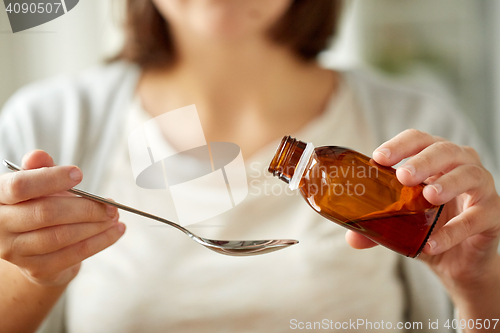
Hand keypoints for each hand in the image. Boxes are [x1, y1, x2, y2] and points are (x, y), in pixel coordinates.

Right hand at [0, 150, 125, 286]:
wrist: (32, 246)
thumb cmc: (36, 205)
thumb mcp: (35, 183)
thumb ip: (38, 169)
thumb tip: (39, 156)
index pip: (19, 187)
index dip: (50, 179)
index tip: (78, 174)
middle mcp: (0, 226)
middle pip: (46, 213)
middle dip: (85, 207)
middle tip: (110, 204)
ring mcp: (16, 252)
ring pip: (62, 236)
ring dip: (96, 225)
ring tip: (115, 215)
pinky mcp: (37, 269)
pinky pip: (73, 255)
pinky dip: (100, 241)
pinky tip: (116, 230)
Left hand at [346, 129, 499, 289]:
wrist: (456, 260)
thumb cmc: (427, 227)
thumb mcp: (399, 224)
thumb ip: (377, 226)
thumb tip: (351, 237)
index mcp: (434, 159)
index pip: (417, 140)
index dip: (399, 145)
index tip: (378, 158)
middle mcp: (460, 165)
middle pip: (444, 150)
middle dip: (423, 160)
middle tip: (404, 176)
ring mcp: (480, 187)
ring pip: (469, 175)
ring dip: (448, 184)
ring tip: (429, 197)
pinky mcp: (493, 214)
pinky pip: (478, 217)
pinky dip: (455, 230)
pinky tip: (433, 243)